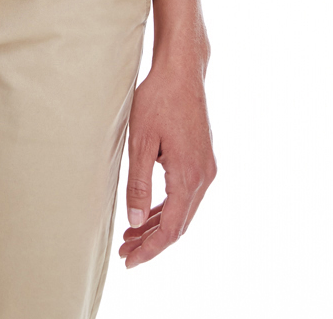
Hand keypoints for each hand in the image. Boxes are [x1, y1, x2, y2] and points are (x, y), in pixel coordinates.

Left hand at [119, 57, 215, 267]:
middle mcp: (204, 176)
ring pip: (184, 211)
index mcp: (189, 176)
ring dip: (159, 225)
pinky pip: (186, 195)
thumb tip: (135, 222)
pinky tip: (149, 212)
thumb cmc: (158, 99)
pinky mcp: (203, 159)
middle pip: (180, 224)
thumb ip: (138, 183)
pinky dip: (168, 208)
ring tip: (132, 236)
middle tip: (125, 252)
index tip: (130, 261)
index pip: (172, 228)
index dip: (150, 249)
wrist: (182, 70)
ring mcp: (207, 167)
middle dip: (152, 242)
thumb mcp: (140, 140)